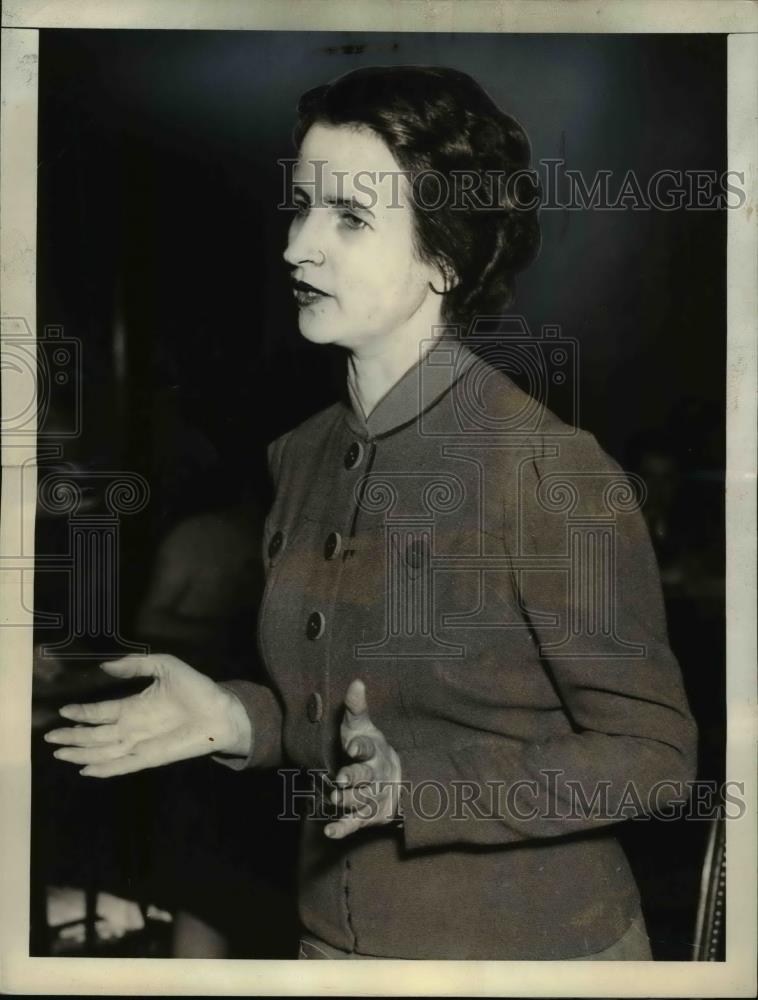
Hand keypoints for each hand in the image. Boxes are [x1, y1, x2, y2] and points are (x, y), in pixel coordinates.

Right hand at [44, 654, 251, 776]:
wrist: (221, 710)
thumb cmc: (196, 688)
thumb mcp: (165, 665)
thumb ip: (136, 665)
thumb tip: (106, 666)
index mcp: (134, 706)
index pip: (100, 713)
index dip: (81, 713)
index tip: (62, 711)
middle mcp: (132, 727)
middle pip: (94, 735)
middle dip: (72, 737)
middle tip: (49, 738)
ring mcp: (139, 744)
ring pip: (102, 752)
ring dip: (81, 753)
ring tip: (59, 754)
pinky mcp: (150, 758)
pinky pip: (122, 766)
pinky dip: (104, 769)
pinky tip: (87, 770)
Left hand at [325, 679, 402, 839]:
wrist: (396, 779)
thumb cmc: (371, 749)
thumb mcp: (363, 728)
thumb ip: (357, 708)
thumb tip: (356, 682)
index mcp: (374, 752)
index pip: (367, 748)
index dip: (360, 746)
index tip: (352, 746)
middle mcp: (375, 775)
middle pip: (365, 777)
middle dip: (353, 778)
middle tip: (340, 780)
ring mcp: (372, 797)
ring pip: (360, 800)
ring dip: (347, 801)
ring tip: (333, 800)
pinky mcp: (367, 815)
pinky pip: (354, 823)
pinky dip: (343, 829)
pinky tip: (329, 832)